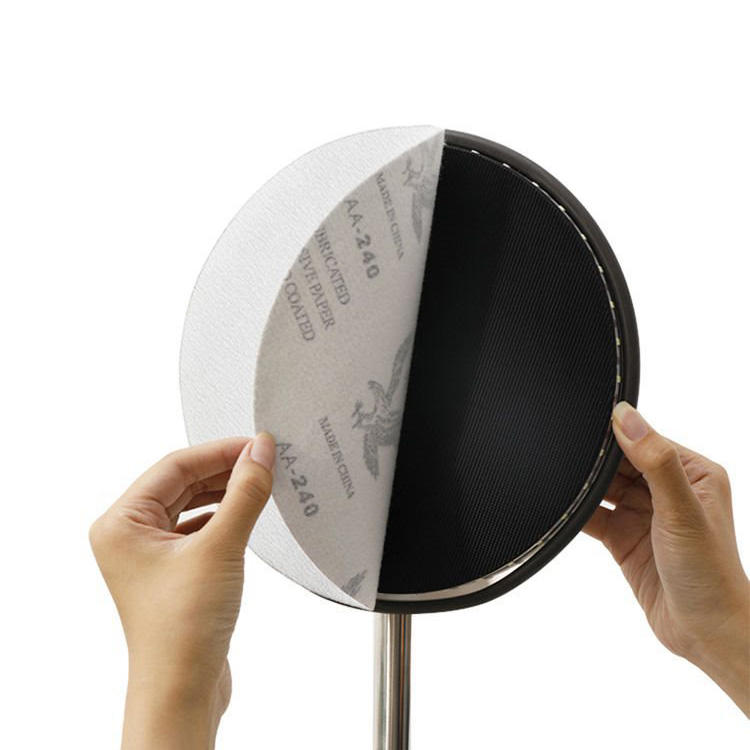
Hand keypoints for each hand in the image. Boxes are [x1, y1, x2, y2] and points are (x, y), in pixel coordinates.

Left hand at [89, 433, 275, 748]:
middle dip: (224, 470)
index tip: (257, 444)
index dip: (219, 451)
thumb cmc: (182, 629)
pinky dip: (223, 516)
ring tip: (260, 481)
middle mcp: (129, 535)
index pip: (174, 466)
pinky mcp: (172, 571)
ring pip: (191, 504)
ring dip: (226, 491)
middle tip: (265, 459)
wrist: (183, 690)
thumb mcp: (220, 547)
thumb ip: (244, 493)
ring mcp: (150, 554)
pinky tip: (246, 512)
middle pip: (181, 482)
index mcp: (121, 523)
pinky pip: (198, 527)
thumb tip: (261, 451)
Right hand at [585, 402, 748, 713]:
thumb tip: (626, 418)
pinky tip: (563, 508)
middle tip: (567, 460)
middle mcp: (667, 490)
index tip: (585, 432)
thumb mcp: (682, 509)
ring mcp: (643, 514)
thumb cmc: (711, 574)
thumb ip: (655, 461)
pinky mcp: (624, 538)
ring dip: (584, 488)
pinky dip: (577, 513)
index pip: (644, 441)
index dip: (614, 437)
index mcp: (692, 473)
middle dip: (594, 464)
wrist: (705, 634)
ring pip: (602, 488)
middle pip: (618, 463)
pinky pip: (593, 516)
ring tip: (562, 483)